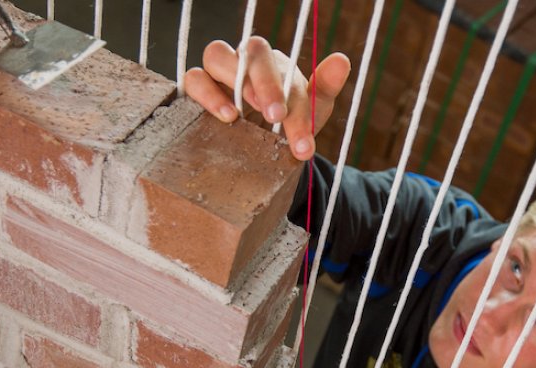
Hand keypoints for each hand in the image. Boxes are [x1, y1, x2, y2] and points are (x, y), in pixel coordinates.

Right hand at [184, 36, 349, 160]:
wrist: (268, 146)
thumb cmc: (289, 119)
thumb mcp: (313, 108)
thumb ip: (326, 85)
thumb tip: (342, 60)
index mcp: (274, 62)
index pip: (278, 65)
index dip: (287, 94)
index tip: (295, 128)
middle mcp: (246, 60)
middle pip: (249, 51)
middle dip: (265, 84)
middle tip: (276, 117)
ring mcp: (219, 73)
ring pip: (215, 56)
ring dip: (230, 83)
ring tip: (237, 116)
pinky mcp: (198, 89)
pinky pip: (192, 79)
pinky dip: (205, 94)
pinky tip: (224, 117)